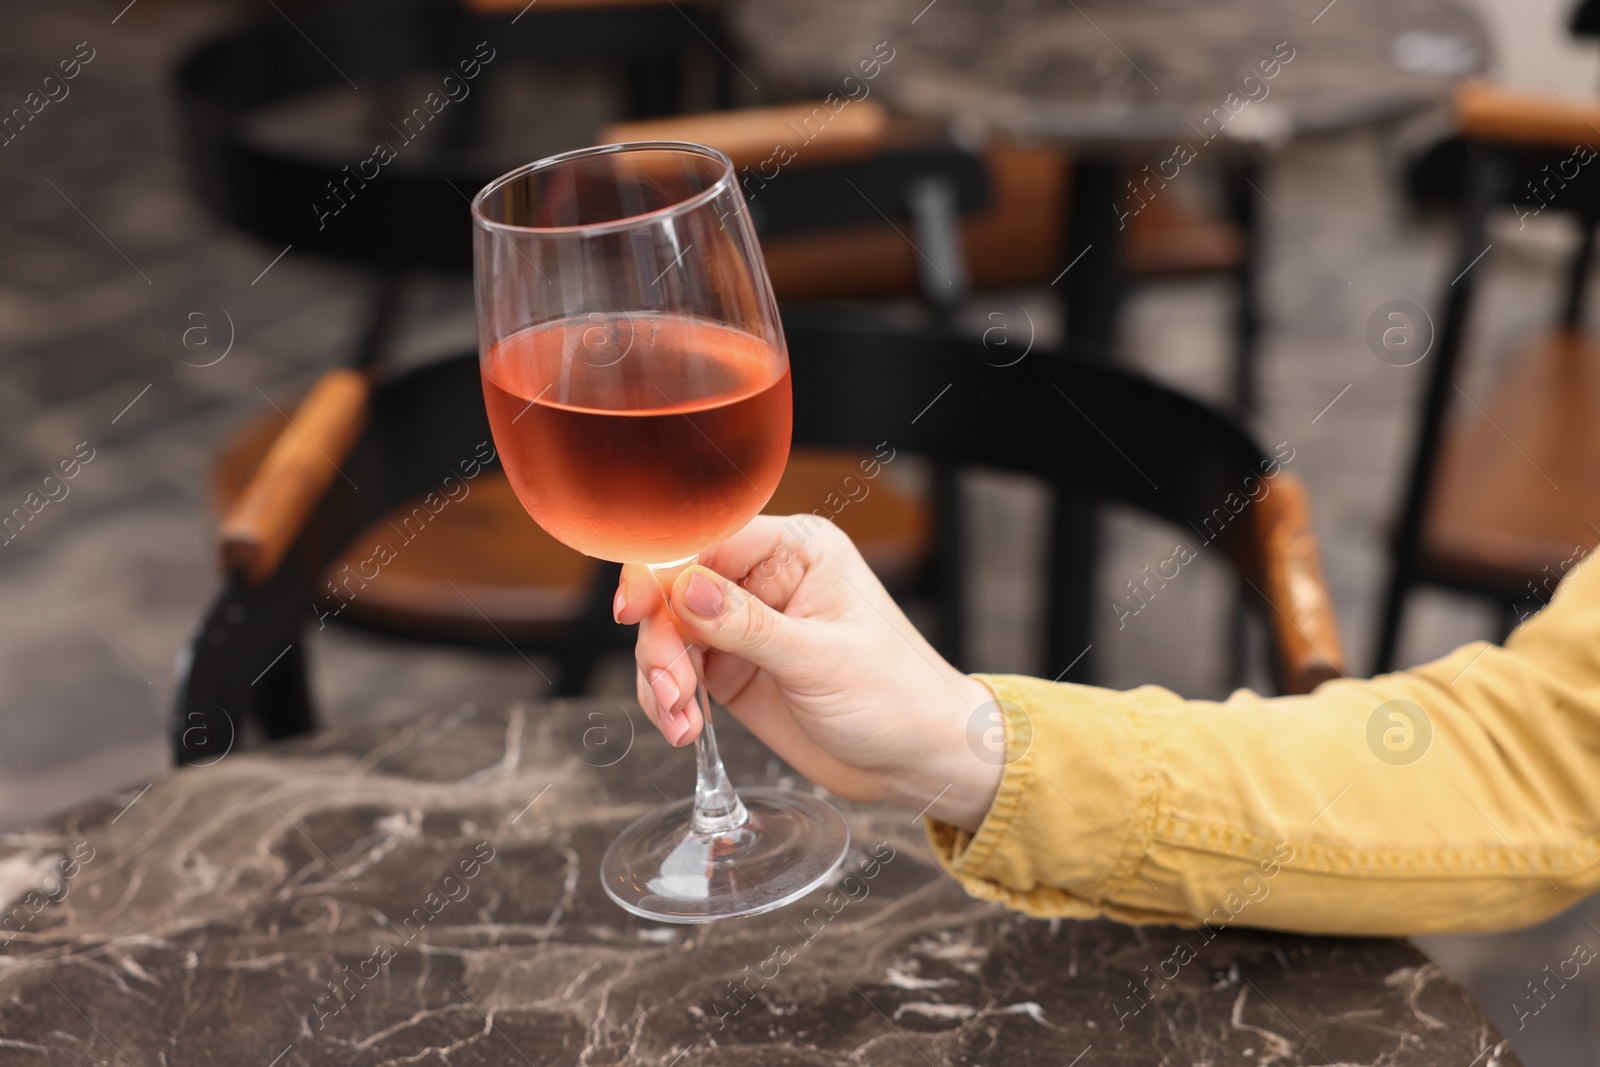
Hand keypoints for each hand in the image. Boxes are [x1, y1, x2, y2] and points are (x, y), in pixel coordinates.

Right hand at [614, 515, 1000, 831]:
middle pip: (676, 589)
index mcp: (797, 551)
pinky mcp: (734, 670)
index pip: (710, 540)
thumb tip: (684, 587)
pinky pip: (677, 673)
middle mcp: (765, 580)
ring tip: (680, 720)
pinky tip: (682, 728)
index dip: (663, 570)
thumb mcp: (820, 660)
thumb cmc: (896, 697)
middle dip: (662, 641)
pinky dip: (668, 700)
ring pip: (668, 633)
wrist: (918, 760)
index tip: (634, 607)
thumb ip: (747, 625)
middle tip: (671, 689)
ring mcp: (744, 626)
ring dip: (661, 677)